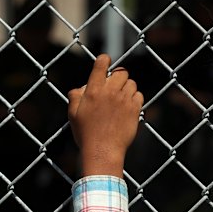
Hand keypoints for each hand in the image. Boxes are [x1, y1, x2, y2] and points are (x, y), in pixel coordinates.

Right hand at [68, 54, 142, 177]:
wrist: (102, 151)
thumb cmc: (86, 134)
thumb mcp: (73, 114)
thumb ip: (75, 97)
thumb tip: (80, 88)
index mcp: (93, 91)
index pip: (101, 64)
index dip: (104, 60)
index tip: (105, 61)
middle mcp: (110, 92)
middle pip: (121, 72)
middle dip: (117, 77)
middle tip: (113, 87)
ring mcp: (124, 100)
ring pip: (131, 83)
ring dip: (126, 88)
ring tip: (120, 99)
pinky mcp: (134, 109)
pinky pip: (139, 95)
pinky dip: (134, 98)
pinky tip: (127, 107)